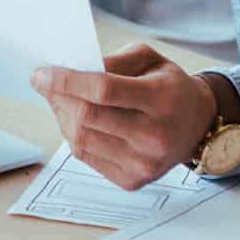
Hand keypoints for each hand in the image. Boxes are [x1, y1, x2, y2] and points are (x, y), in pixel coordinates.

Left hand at [30, 43, 218, 189]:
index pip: (104, 91)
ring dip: (61, 115)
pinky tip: (74, 119)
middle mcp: (154, 136)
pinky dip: (72, 135)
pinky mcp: (132, 180)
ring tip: (59, 98)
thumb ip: (114, 61)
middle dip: (56, 96)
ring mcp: (143, 164)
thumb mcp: (149, 59)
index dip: (66, 81)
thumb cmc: (170, 87)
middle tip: (43, 82)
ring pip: (81, 139)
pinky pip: (86, 157)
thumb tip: (74, 69)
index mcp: (162, 100)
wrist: (198, 126)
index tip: (41, 72)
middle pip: (87, 117)